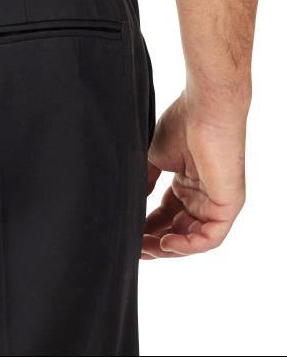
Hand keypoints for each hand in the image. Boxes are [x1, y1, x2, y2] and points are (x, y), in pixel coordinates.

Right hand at [142, 92, 245, 258]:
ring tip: (144, 248)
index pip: (168, 216)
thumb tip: (132, 201)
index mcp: (188, 185)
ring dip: (168, 247)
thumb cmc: (183, 122)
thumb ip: (145, 180)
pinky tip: (166, 243)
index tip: (128, 234)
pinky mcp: (227, 206)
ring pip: (192, 238)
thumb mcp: (156, 156)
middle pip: (178, 230)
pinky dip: (187, 245)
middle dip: (155, 242)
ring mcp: (216, 202)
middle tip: (133, 248)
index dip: (148, 227)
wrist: (205, 108)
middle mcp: (204, 197)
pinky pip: (209, 238)